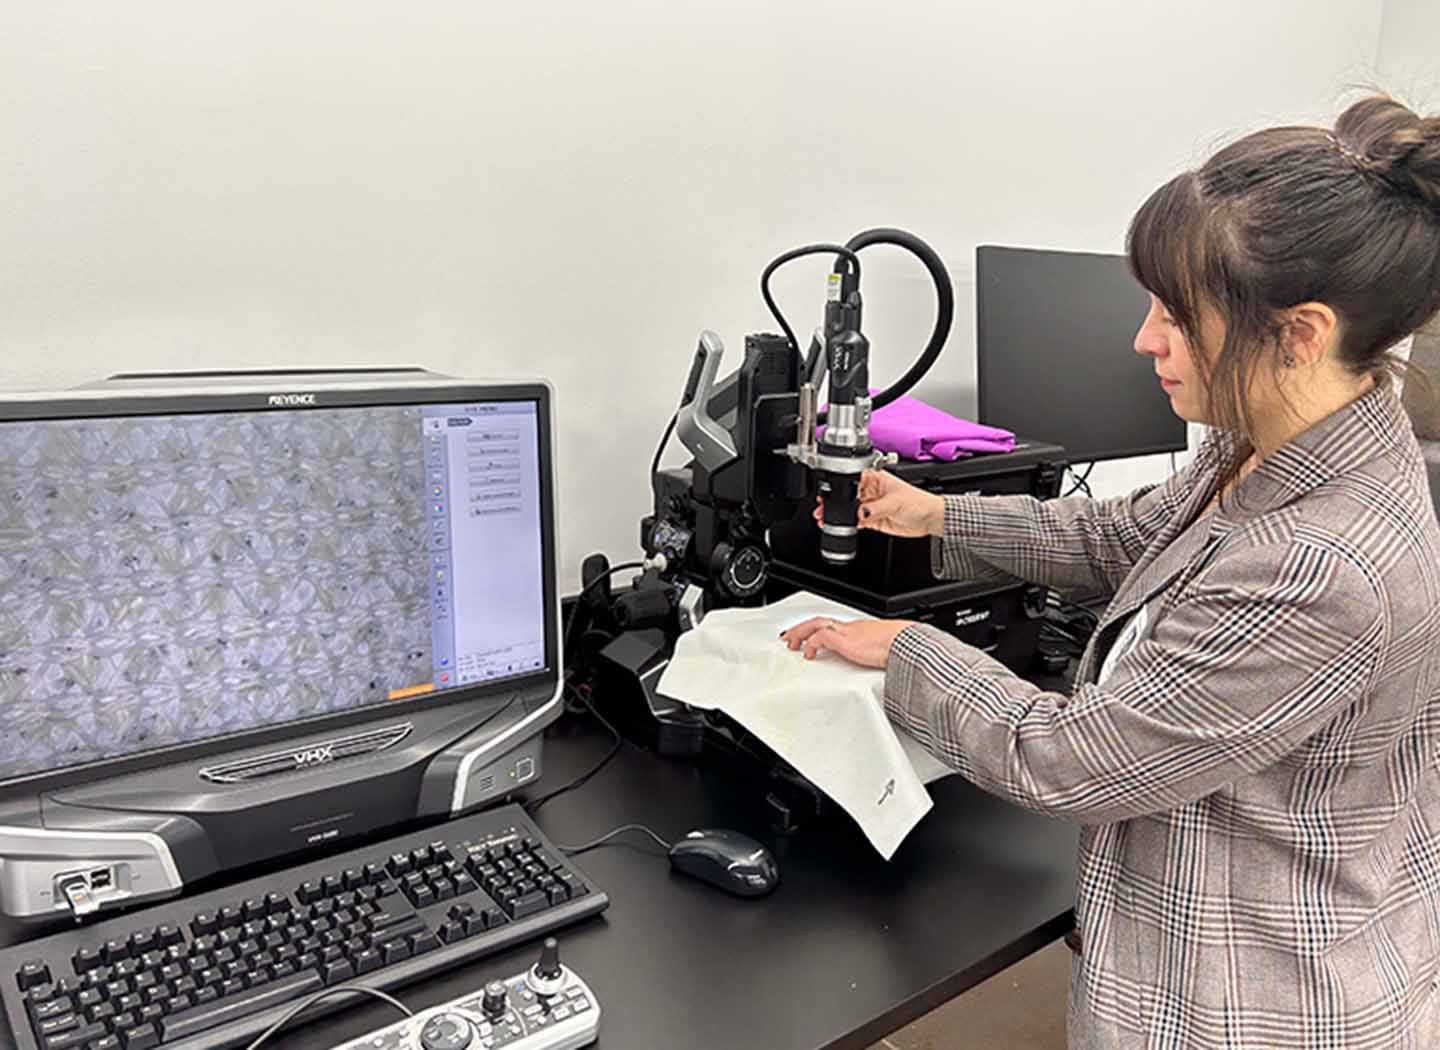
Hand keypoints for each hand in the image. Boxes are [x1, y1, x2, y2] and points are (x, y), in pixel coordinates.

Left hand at [780, 617, 915, 668]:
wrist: (903, 643)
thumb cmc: (898, 648)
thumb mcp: (882, 652)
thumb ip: (874, 657)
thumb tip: (879, 668)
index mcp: (857, 630)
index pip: (832, 625)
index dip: (817, 629)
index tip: (809, 637)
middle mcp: (849, 628)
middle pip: (819, 622)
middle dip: (802, 628)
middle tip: (790, 637)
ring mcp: (846, 633)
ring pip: (815, 625)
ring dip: (800, 633)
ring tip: (791, 643)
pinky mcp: (843, 640)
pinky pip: (820, 638)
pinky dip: (811, 644)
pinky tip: (807, 653)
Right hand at [811, 471, 943, 537]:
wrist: (930, 519)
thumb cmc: (920, 502)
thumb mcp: (895, 502)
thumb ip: (874, 508)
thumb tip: (859, 513)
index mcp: (876, 478)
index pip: (852, 478)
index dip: (839, 485)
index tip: (828, 493)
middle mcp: (872, 491)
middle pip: (847, 495)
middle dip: (835, 502)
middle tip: (822, 509)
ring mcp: (872, 505)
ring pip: (850, 509)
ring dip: (839, 515)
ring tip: (826, 519)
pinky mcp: (874, 519)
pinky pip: (857, 521)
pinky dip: (849, 524)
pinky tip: (842, 526)